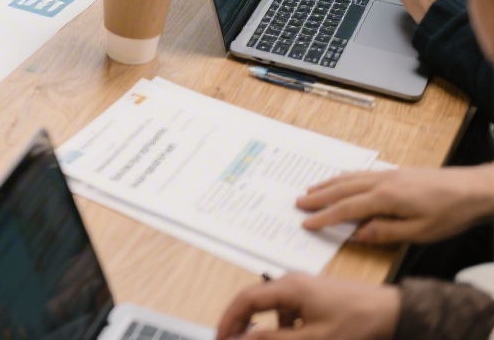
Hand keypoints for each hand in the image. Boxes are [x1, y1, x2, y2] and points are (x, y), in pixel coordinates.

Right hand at [217, 274, 398, 339]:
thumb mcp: (312, 338)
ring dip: (262, 326)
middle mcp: (293, 282)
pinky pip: (288, 309)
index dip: (229, 320)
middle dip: (242, 323)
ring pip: (271, 306)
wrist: (394, 313)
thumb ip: (273, 339)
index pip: (245, 300)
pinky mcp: (316, 296)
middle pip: (255, 300)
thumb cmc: (357, 324)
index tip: (221, 339)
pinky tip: (289, 337)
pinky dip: (281, 325)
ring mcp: (305, 288)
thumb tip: (241, 339)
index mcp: (289, 287)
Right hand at [297, 165, 493, 243]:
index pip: (347, 209)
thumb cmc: (451, 212)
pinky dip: (345, 177)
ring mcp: (389, 175)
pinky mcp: (397, 173)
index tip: (307, 222)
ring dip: (328, 184)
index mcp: (386, 198)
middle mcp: (383, 182)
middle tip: (298, 203)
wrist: (475, 189)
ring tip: (311, 190)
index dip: (325, 217)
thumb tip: (359, 234)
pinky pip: (361, 173)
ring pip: (350, 178)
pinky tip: (342, 180)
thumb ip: (387, 233)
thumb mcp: (420, 232)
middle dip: (318, 197)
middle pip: (342, 189)